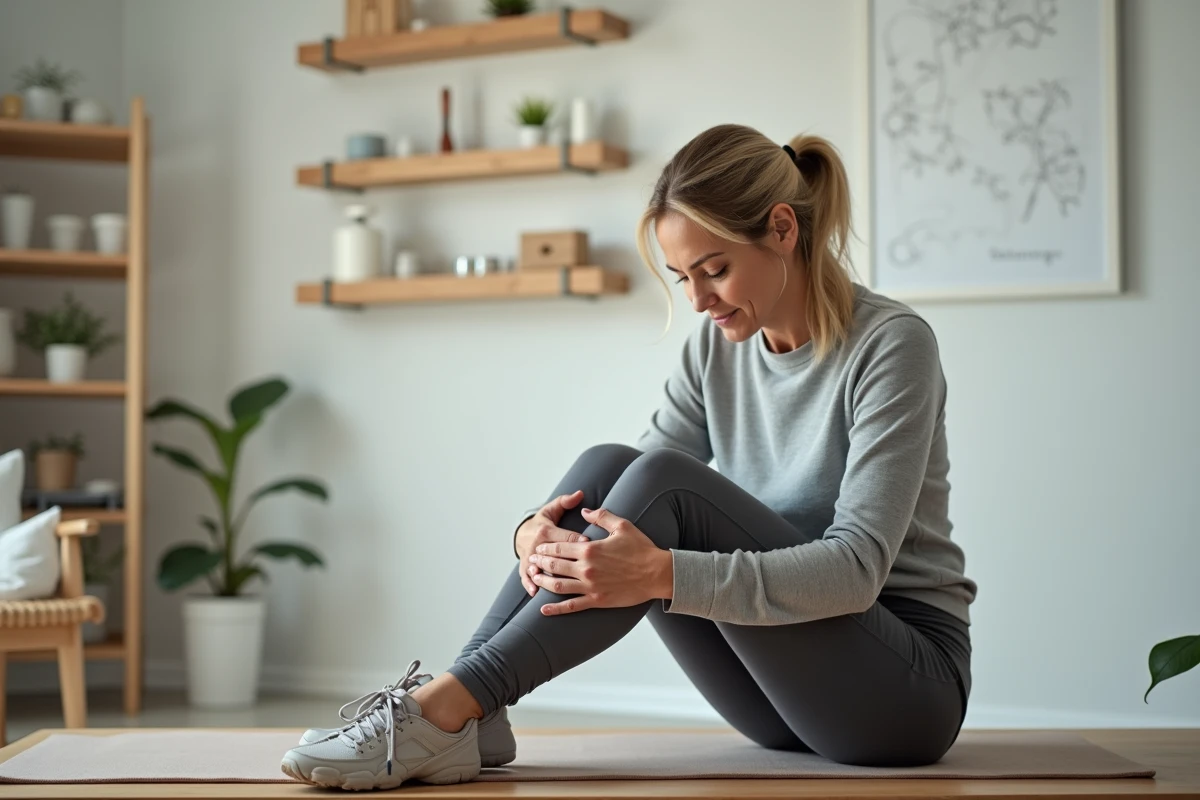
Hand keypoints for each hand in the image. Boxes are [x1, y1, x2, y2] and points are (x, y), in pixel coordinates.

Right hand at [514, 490, 588, 596]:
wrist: (522, 533)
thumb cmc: (543, 522)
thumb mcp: (552, 509)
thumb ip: (566, 502)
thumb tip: (580, 494)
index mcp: (546, 530)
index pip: (565, 537)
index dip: (578, 540)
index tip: (590, 544)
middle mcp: (537, 545)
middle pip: (552, 555)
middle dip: (565, 562)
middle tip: (581, 569)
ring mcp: (529, 557)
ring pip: (538, 567)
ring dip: (546, 575)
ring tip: (555, 583)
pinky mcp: (525, 568)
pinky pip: (526, 577)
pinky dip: (530, 584)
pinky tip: (536, 592)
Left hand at [529, 507, 671, 615]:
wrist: (657, 573)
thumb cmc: (641, 549)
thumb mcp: (622, 526)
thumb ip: (601, 516)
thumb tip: (585, 510)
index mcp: (590, 549)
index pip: (560, 547)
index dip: (546, 548)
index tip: (538, 548)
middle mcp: (586, 568)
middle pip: (554, 566)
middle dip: (540, 563)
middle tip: (532, 561)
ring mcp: (590, 586)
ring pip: (558, 585)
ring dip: (543, 582)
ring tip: (535, 578)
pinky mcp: (597, 600)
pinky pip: (572, 606)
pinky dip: (556, 609)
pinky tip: (544, 609)